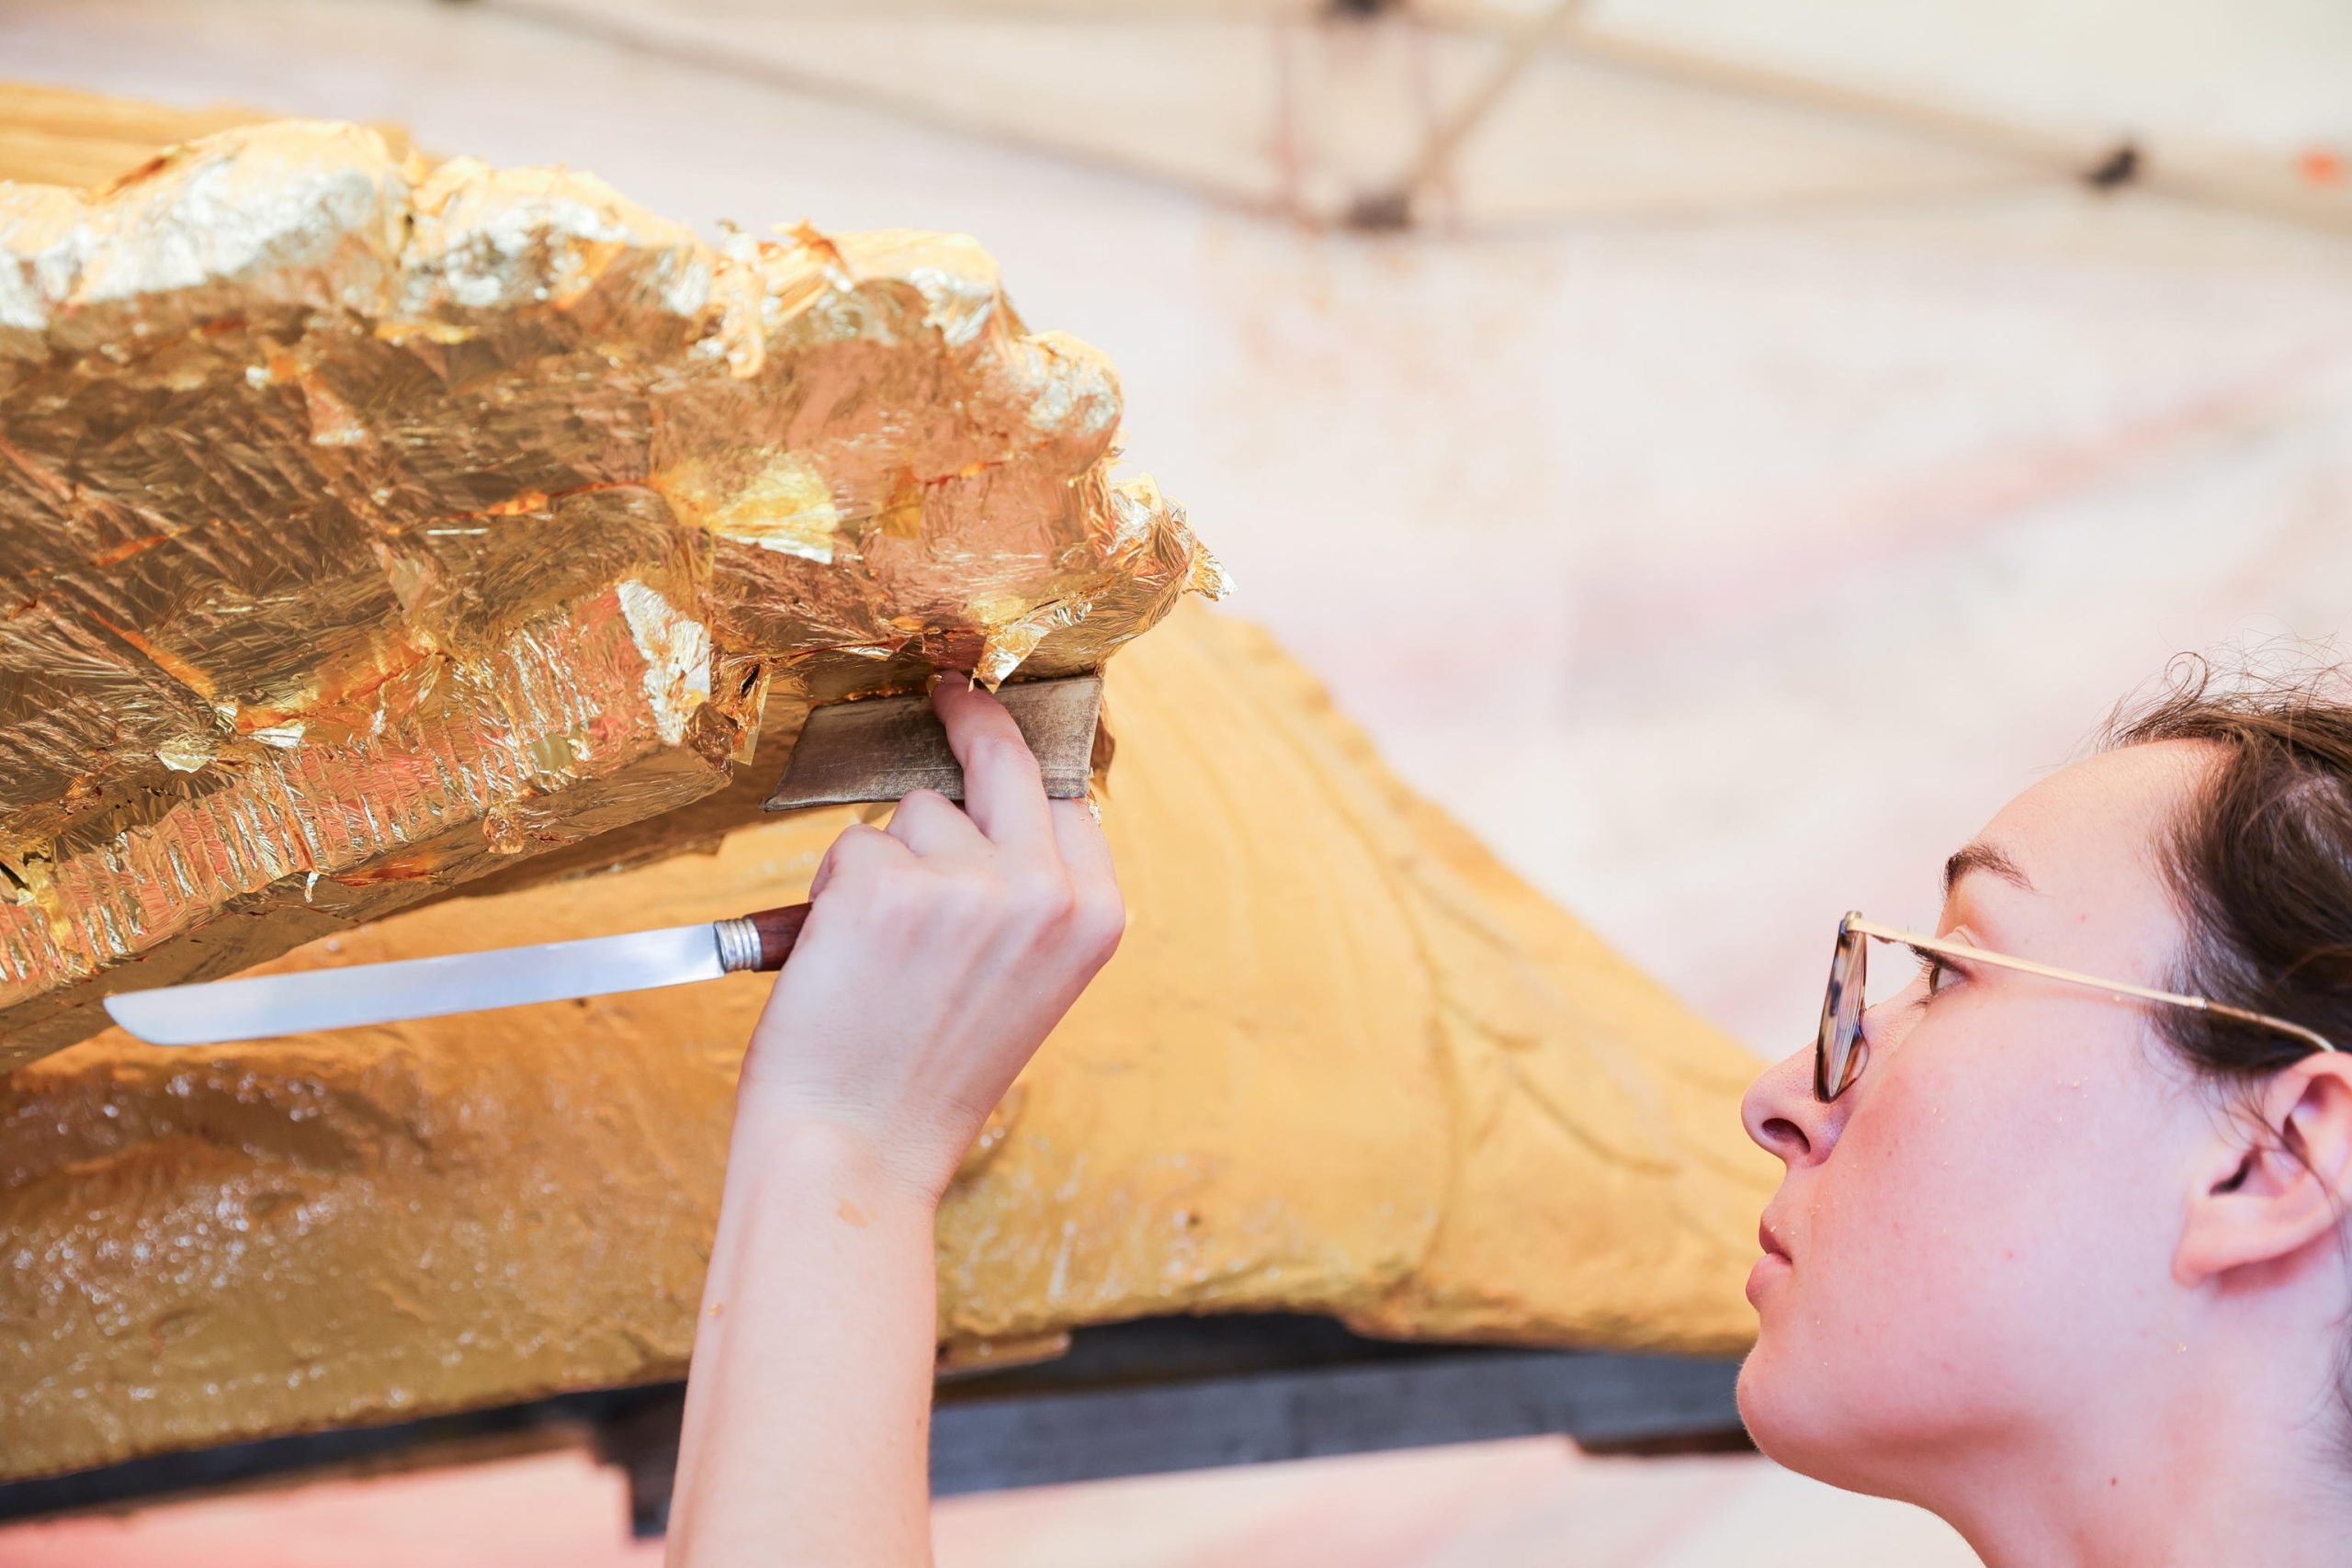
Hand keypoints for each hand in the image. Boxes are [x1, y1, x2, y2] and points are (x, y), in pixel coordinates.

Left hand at [737, 672, 1124, 1202]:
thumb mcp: (1023, 988)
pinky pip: (852, 847)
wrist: (858, 1150)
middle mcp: (1044, 890)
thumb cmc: (927, 1081)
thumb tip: (991, 812)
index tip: (1004, 739)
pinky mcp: (883, 883)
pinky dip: (833, 894)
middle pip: (1003, 762)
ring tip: (879, 956)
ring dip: (886, 862)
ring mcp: (966, 882)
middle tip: (949, 690)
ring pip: (913, 815)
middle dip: (972, 719)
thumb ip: (1027, 903)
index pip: (1066, 802)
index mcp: (1096, 917)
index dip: (1025, 776)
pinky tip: (843, 961)